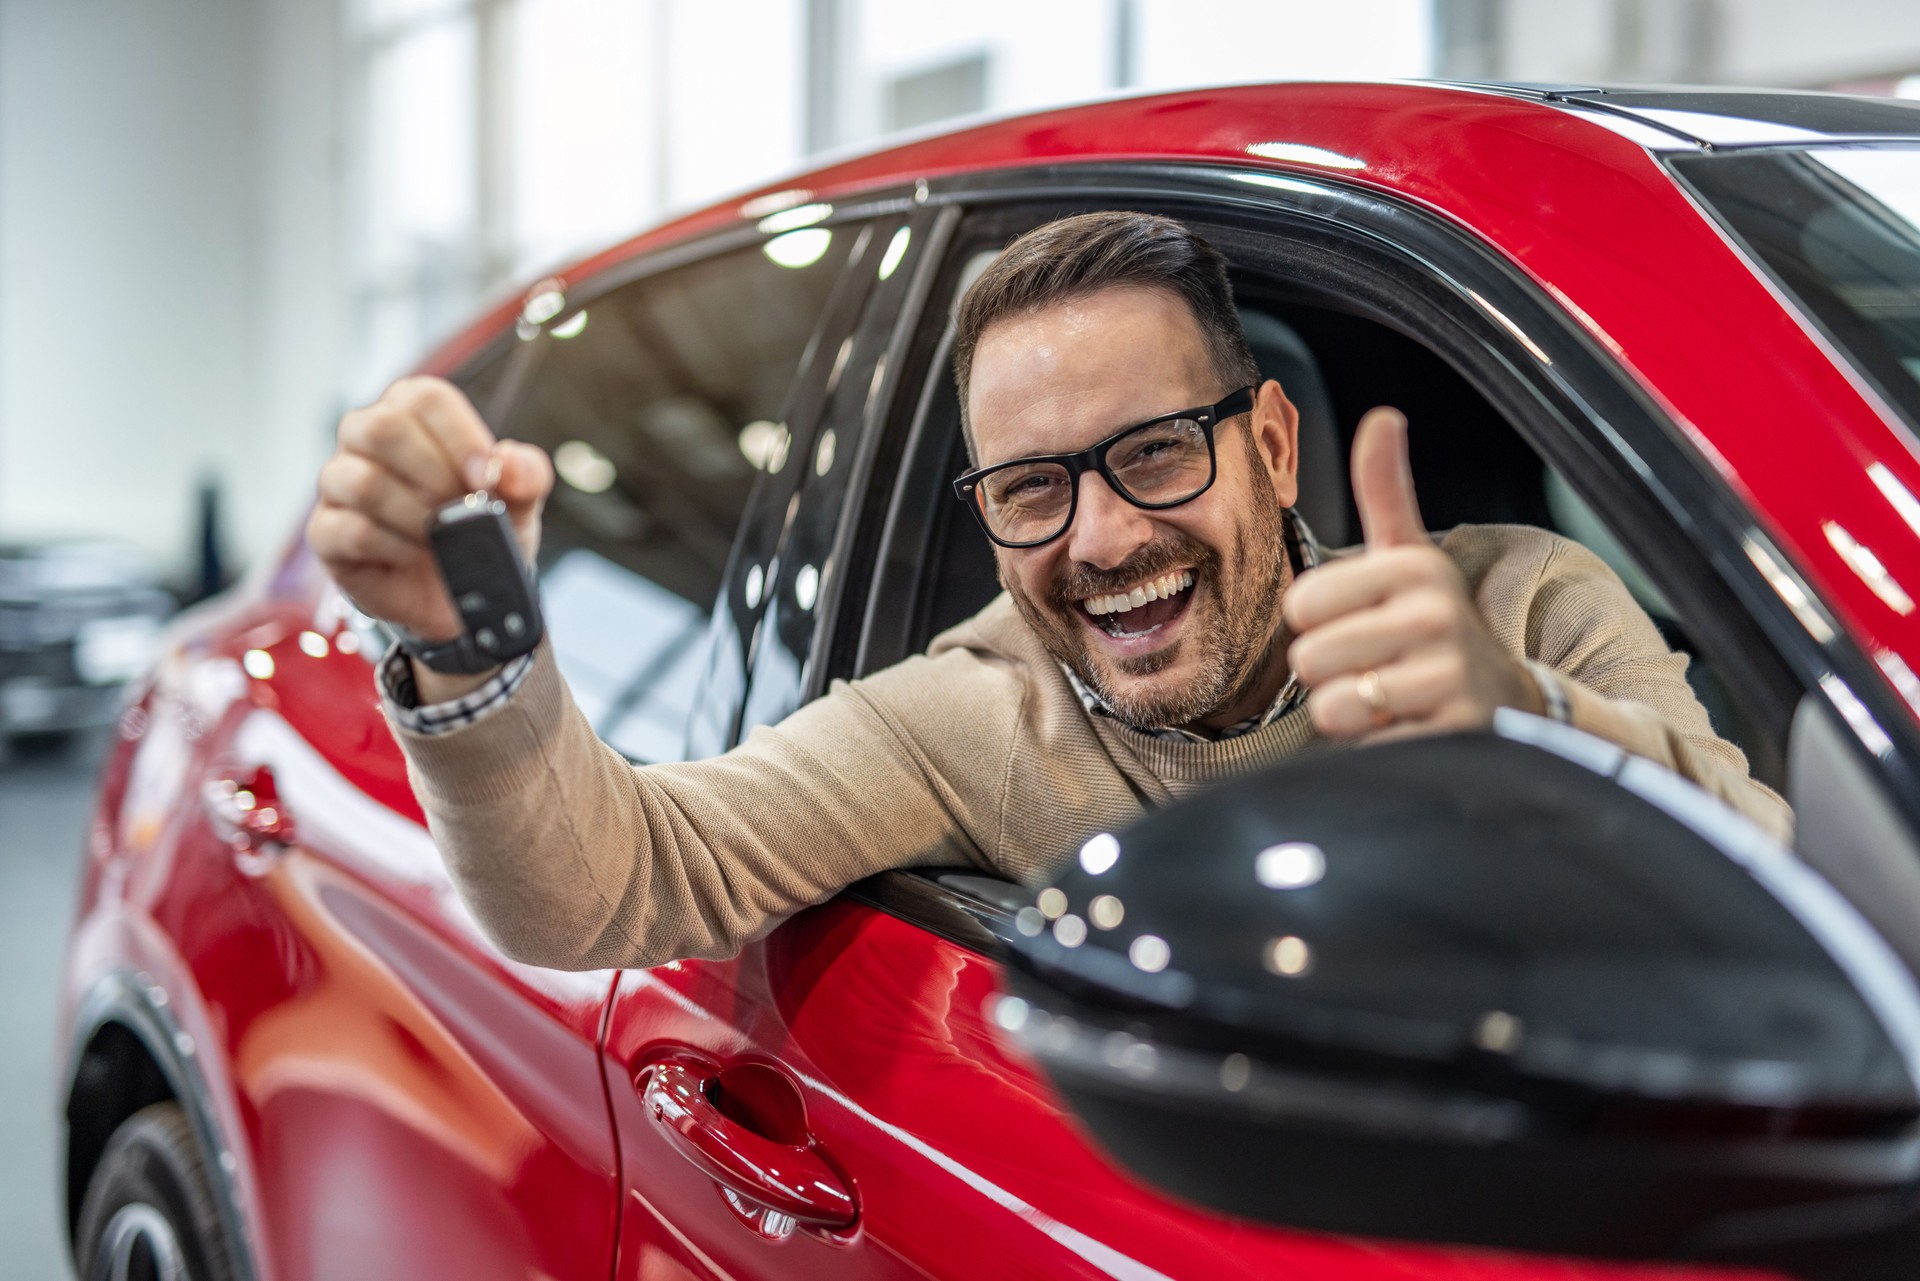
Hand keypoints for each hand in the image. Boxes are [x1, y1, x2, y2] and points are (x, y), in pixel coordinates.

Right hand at [308, 377, 553, 644]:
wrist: (461, 595)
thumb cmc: (480, 532)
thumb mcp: (519, 505)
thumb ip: (525, 476)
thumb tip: (508, 462)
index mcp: (413, 416)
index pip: (423, 397)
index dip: (458, 434)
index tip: (487, 477)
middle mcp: (367, 440)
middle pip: (380, 428)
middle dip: (434, 473)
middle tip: (463, 507)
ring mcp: (339, 485)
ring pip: (362, 480)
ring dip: (415, 514)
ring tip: (441, 535)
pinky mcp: (327, 532)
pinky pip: (350, 529)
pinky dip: (394, 545)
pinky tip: (415, 554)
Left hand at [1282, 407, 1541, 740]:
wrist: (1509, 701)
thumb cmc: (1436, 625)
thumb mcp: (1413, 556)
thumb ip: (1385, 491)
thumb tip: (1382, 416)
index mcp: (1414, 567)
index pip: (1301, 604)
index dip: (1317, 624)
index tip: (1360, 623)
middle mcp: (1434, 616)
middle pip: (1308, 658)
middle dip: (1330, 675)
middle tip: (1375, 669)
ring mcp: (1447, 678)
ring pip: (1331, 707)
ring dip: (1351, 716)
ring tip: (1389, 700)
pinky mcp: (1450, 736)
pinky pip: (1366, 750)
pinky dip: (1376, 749)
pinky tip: (1411, 728)